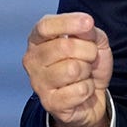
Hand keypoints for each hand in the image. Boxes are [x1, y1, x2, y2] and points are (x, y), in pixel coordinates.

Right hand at [22, 12, 112, 126]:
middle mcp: (32, 60)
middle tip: (90, 58)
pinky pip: (79, 90)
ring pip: (73, 69)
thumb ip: (88, 30)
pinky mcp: (50, 103)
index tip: (88, 22)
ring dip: (87, 71)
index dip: (68, 22)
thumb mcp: (93, 41)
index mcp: (38, 40)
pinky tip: (81, 90)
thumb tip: (85, 25)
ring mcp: (38, 83)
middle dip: (88, 51)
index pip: (45, 26)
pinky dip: (88, 89)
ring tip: (83, 75)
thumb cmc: (87, 64)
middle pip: (64, 47)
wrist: (91, 97)